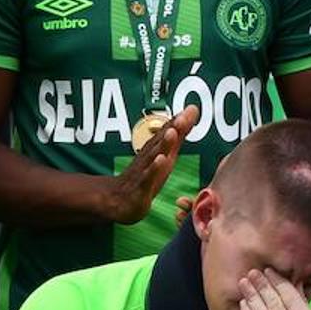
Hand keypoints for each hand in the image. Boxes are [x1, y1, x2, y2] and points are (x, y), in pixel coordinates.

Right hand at [104, 106, 198, 224]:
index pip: (167, 133)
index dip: (179, 121)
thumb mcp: (166, 154)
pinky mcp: (140, 189)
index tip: (191, 109)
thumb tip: (192, 111)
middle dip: (172, 128)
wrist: (118, 199)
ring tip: (172, 133)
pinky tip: (160, 160)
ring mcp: (143, 172)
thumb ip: (179, 134)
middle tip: (183, 116)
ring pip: (153, 157)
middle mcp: (149, 157)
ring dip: (163, 145)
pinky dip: (153, 169)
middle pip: (161, 141)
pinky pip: (147, 179)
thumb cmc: (146, 175)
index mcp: (156, 150)